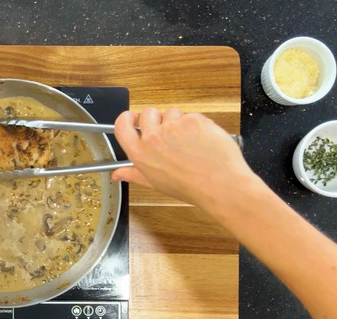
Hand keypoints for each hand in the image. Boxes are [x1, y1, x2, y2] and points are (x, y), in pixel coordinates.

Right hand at [111, 108, 255, 208]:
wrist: (219, 183)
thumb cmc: (188, 187)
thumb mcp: (155, 183)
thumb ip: (134, 174)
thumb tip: (117, 174)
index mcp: (140, 154)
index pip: (122, 126)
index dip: (127, 119)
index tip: (133, 119)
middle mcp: (153, 137)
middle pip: (148, 113)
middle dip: (157, 120)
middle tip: (170, 135)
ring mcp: (173, 126)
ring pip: (172, 113)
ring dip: (179, 122)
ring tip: (190, 142)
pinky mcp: (193, 119)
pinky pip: (191, 115)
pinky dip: (196, 125)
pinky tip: (201, 141)